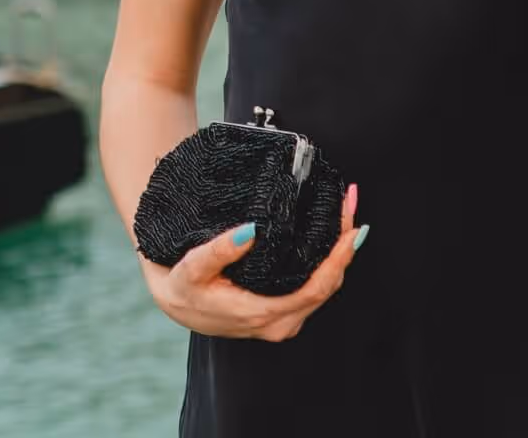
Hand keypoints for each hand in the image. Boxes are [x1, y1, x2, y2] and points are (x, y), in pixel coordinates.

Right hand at [138, 182, 364, 340]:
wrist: (175, 306)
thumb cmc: (183, 288)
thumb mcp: (192, 268)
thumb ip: (218, 251)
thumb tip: (249, 231)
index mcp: (262, 314)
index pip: (316, 289)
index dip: (338, 259)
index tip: (352, 229)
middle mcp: (279, 323)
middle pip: (328, 286)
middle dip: (344, 247)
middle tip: (349, 205)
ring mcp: (283, 321)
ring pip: (324, 288)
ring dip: (338, 254)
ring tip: (343, 214)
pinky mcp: (282, 313)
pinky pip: (313, 290)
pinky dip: (326, 263)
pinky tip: (328, 238)